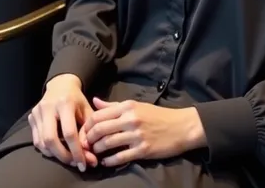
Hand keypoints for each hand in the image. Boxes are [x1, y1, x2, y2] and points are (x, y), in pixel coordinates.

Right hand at [28, 74, 97, 170]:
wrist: (60, 84)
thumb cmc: (77, 99)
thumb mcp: (87, 110)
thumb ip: (88, 132)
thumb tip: (88, 156)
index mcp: (65, 103)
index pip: (69, 132)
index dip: (76, 151)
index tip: (83, 164)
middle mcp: (48, 107)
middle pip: (51, 140)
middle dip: (63, 156)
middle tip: (74, 163)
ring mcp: (37, 112)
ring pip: (42, 143)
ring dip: (55, 155)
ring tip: (68, 158)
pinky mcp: (31, 117)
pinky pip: (37, 141)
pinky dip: (47, 150)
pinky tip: (57, 150)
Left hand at [82, 97, 205, 166]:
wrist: (181, 127)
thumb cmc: (157, 115)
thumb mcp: (136, 105)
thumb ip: (114, 106)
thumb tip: (95, 101)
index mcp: (127, 106)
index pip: (99, 115)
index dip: (87, 125)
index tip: (83, 132)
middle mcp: (130, 119)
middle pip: (100, 129)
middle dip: (88, 139)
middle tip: (84, 145)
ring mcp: (136, 135)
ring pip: (108, 143)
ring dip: (97, 150)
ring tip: (93, 153)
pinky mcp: (143, 150)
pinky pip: (120, 157)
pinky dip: (109, 161)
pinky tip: (106, 162)